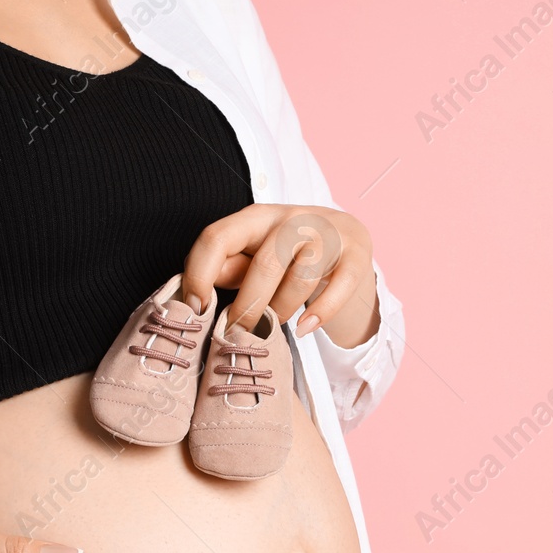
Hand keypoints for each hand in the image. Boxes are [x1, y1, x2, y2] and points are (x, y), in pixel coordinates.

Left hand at [181, 203, 378, 348]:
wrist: (345, 238)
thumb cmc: (288, 253)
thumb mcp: (253, 256)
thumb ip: (227, 268)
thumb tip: (196, 289)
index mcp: (256, 217)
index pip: (218, 237)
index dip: (200, 273)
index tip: (196, 308)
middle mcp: (292, 219)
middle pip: (264, 263)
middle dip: (248, 307)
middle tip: (237, 335)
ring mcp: (328, 234)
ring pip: (302, 277)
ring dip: (282, 311)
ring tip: (272, 329)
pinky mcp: (356, 253)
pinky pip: (341, 285)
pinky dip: (321, 312)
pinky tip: (304, 329)